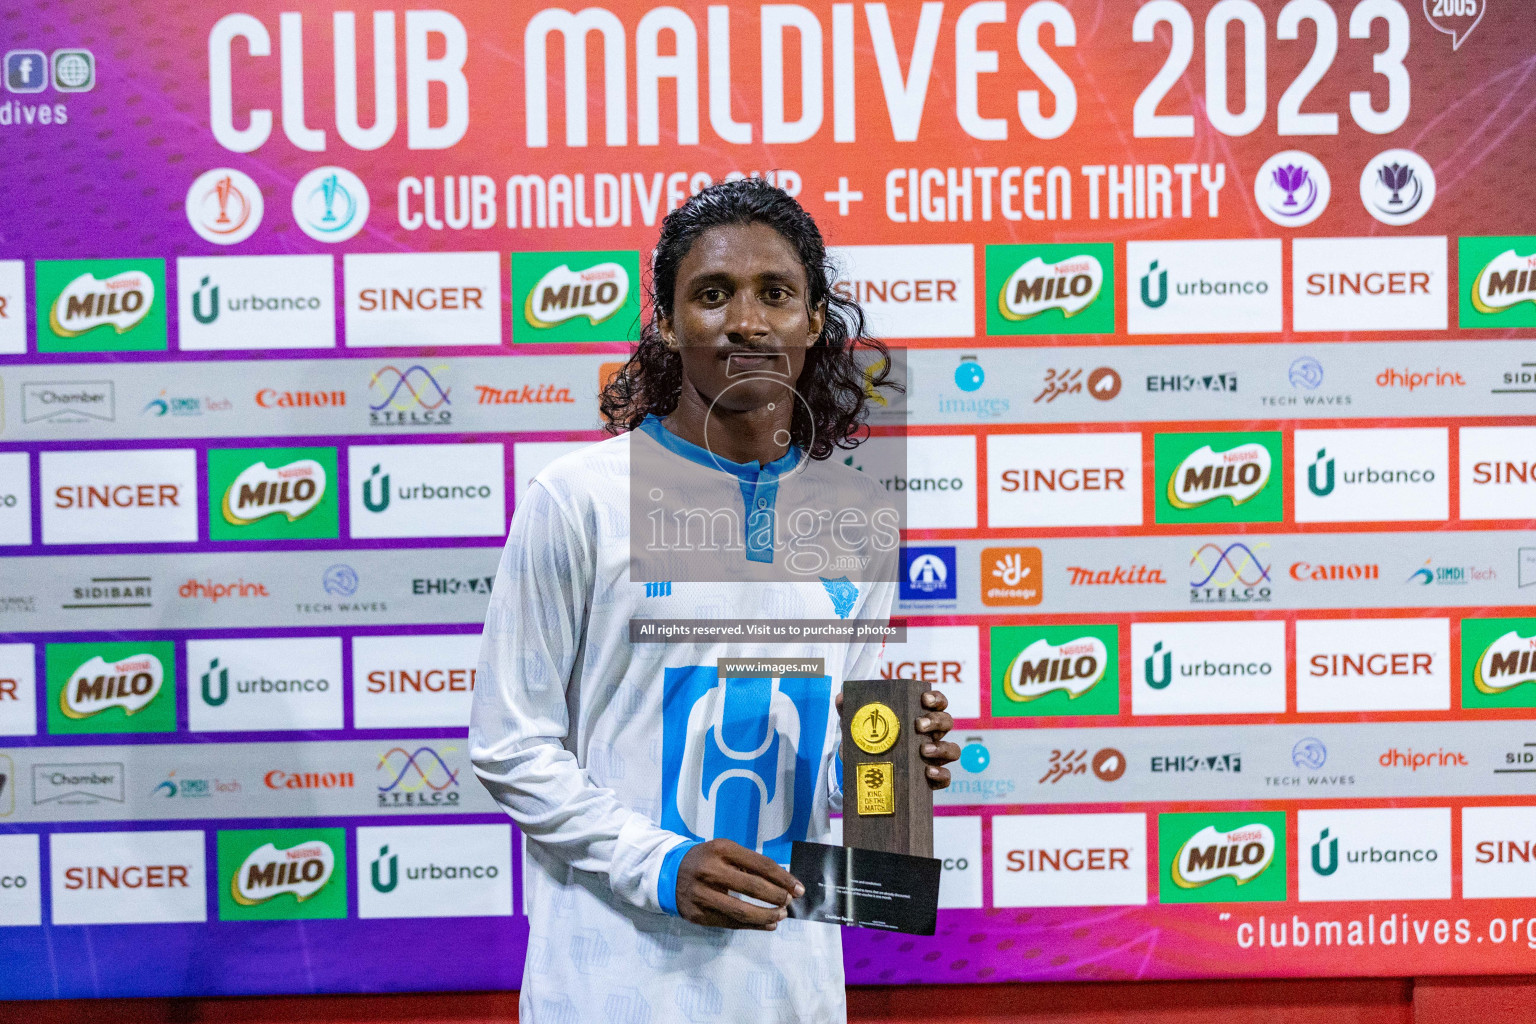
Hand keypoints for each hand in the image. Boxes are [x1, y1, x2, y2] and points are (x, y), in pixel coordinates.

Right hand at [674, 838, 803, 929]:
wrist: (668, 873)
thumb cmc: (706, 860)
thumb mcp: (724, 851)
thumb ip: (749, 864)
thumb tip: (783, 882)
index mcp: (721, 849)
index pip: (760, 865)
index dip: (783, 878)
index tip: (798, 888)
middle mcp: (710, 871)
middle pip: (753, 887)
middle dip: (777, 896)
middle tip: (789, 901)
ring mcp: (702, 894)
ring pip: (742, 911)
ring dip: (767, 915)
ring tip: (781, 915)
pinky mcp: (698, 914)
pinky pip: (730, 923)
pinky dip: (753, 926)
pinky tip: (768, 924)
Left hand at [835, 690, 960, 789]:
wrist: (863, 772)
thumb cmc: (868, 741)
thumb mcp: (858, 725)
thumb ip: (850, 710)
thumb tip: (840, 697)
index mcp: (919, 717)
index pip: (937, 702)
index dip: (936, 698)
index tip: (924, 699)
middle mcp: (931, 735)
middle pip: (946, 722)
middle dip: (935, 721)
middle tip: (917, 725)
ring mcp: (933, 757)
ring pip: (952, 750)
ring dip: (942, 748)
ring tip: (923, 751)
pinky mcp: (931, 779)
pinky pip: (945, 777)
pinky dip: (941, 775)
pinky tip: (927, 773)